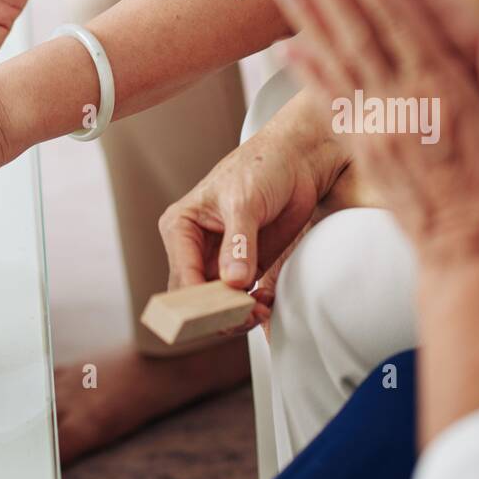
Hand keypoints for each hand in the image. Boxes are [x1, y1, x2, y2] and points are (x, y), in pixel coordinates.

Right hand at [158, 105, 348, 328]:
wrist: (297, 161)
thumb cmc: (262, 166)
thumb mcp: (245, 201)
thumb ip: (238, 242)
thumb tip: (233, 282)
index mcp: (181, 226)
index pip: (182, 274)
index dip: (198, 300)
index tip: (222, 313)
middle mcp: (194, 246)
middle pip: (195, 297)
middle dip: (217, 313)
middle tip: (245, 316)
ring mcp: (219, 259)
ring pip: (217, 305)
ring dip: (236, 315)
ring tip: (260, 311)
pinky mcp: (244, 267)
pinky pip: (241, 300)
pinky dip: (252, 309)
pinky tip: (267, 304)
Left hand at [270, 0, 478, 265]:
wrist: (472, 256)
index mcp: (446, 92)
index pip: (410, 24)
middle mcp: (404, 103)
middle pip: (363, 33)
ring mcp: (378, 125)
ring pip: (338, 60)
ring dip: (309, 18)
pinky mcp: (362, 147)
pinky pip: (328, 103)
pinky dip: (305, 73)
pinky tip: (285, 45)